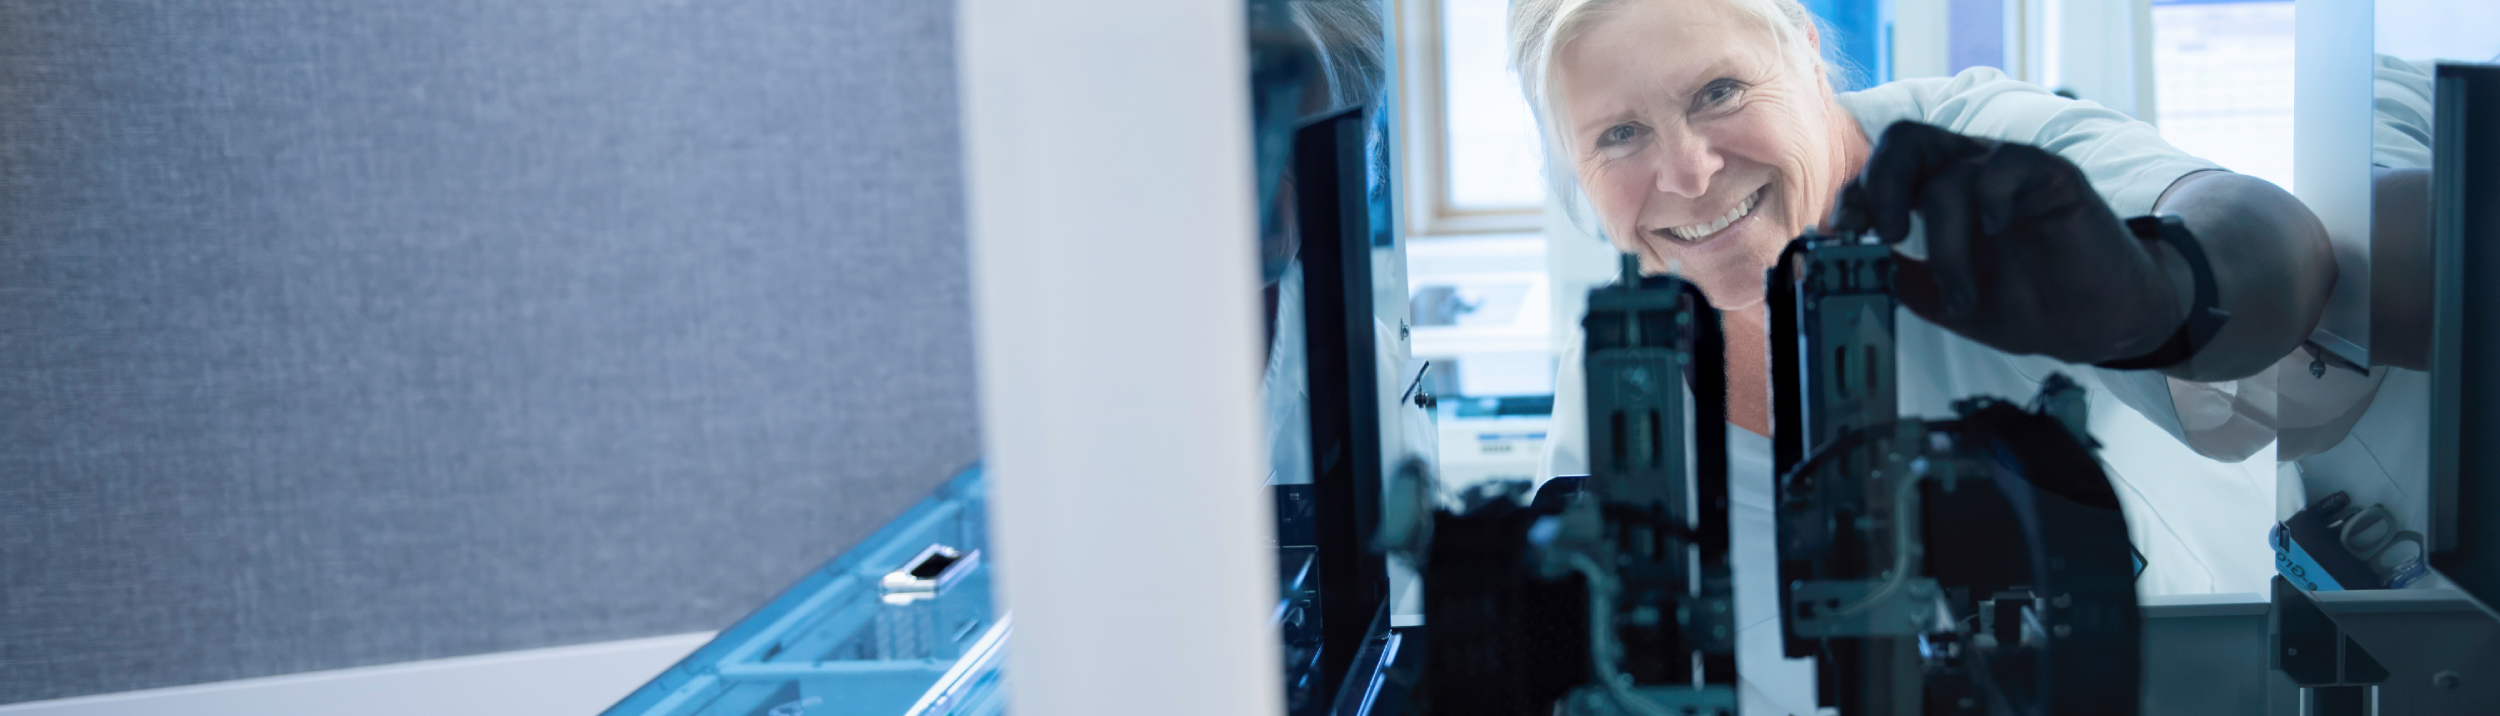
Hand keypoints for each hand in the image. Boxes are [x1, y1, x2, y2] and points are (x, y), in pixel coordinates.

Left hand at [1829, 121, 2184, 365]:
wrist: (2101, 321)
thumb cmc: (2029, 302)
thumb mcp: (1948, 301)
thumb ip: (1904, 281)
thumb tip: (1856, 270)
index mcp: (1937, 193)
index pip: (1882, 171)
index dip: (1854, 197)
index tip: (1840, 236)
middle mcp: (1969, 170)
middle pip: (1904, 139)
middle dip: (1878, 187)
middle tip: (1881, 238)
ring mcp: (2009, 170)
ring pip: (1949, 173)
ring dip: (1945, 245)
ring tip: (1962, 296)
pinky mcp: (2052, 175)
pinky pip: (2004, 166)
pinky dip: (1987, 206)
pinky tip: (1996, 237)